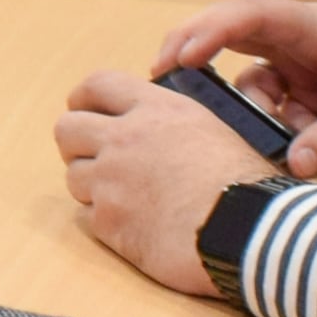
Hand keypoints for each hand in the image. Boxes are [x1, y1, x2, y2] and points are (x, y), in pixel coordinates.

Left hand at [53, 72, 285, 293]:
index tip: (86, 109)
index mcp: (157, 109)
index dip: (85, 98)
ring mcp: (110, 181)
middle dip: (77, 143)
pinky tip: (138, 225)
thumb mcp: (223, 130)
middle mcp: (125, 138)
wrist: (250, 231)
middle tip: (98, 157)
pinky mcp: (108, 222)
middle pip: (66, 128)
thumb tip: (168, 126)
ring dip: (94, 185)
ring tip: (131, 197)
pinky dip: (107, 220)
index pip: (97, 85)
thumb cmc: (249, 183)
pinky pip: (89, 216)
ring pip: (74, 176)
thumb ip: (180, 122)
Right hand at [151, 0, 316, 173]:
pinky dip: (275, 133)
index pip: (250, 17)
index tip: (177, 58)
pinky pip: (275, 113)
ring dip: (250, 113)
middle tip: (162, 84)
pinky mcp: (312, 98)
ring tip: (265, 139)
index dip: (207, 32)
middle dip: (195, 56)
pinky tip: (292, 151)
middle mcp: (304, 44)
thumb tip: (291, 166)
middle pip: (233, 39)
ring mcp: (306, 71)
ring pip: (252, 85)